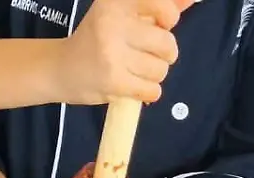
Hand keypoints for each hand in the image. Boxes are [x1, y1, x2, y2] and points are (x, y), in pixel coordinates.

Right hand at [55, 0, 193, 103]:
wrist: (61, 68)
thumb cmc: (99, 38)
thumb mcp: (125, 14)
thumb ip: (158, 8)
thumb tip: (191, 0)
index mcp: (116, 1)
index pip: (167, 10)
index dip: (168, 22)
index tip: (154, 25)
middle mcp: (113, 23)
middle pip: (168, 44)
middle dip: (163, 54)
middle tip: (143, 53)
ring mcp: (112, 53)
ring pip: (161, 70)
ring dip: (152, 75)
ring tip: (132, 69)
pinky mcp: (113, 81)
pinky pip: (153, 91)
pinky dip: (147, 92)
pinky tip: (131, 84)